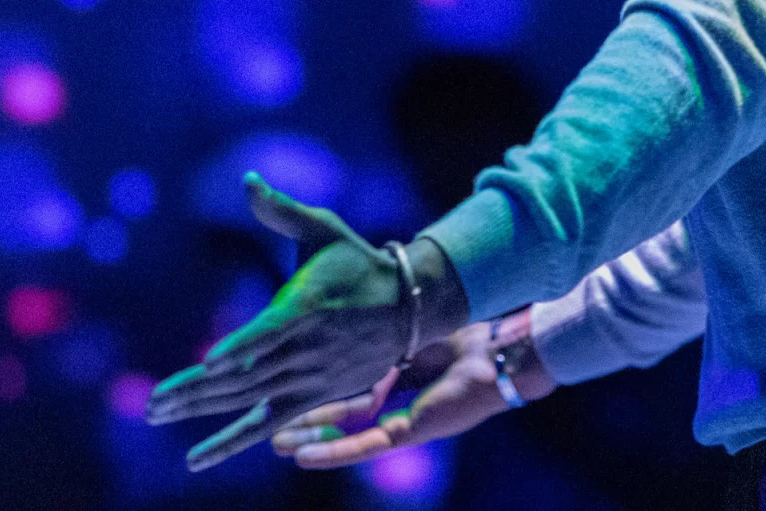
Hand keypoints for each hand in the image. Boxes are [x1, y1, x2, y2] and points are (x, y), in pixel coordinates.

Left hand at [146, 172, 413, 471]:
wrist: (406, 306)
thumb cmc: (356, 262)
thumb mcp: (324, 229)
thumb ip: (282, 211)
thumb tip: (248, 180)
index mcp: (310, 305)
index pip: (271, 330)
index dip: (241, 345)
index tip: (209, 360)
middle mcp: (308, 348)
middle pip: (248, 374)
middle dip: (196, 390)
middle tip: (152, 403)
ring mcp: (310, 377)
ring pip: (249, 399)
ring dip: (202, 409)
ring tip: (156, 413)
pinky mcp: (313, 397)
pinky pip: (267, 424)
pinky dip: (232, 442)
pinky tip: (197, 458)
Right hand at [271, 318, 554, 468]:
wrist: (498, 349)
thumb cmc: (466, 332)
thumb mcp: (410, 329)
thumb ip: (383, 333)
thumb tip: (352, 310)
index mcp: (397, 376)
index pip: (348, 385)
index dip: (317, 387)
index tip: (284, 380)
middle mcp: (396, 403)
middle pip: (340, 413)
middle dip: (303, 417)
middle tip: (267, 420)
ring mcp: (402, 421)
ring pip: (346, 433)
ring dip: (310, 438)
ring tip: (274, 441)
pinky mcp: (410, 432)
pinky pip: (364, 445)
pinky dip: (333, 449)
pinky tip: (301, 454)